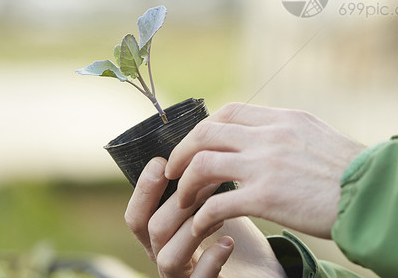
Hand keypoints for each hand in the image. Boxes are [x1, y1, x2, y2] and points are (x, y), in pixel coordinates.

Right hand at [125, 157, 285, 276]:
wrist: (261, 272)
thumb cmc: (236, 233)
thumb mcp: (216, 202)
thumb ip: (200, 179)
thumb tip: (200, 133)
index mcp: (162, 234)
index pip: (136, 215)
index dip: (144, 189)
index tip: (163, 162)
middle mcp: (165, 256)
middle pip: (152, 229)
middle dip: (179, 199)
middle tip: (209, 176)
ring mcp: (183, 277)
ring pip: (167, 256)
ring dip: (193, 226)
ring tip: (222, 206)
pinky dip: (210, 259)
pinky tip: (228, 241)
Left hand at [165, 103, 366, 238]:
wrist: (374, 193)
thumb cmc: (352, 172)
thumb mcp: (319, 137)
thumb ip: (289, 134)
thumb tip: (269, 137)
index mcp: (284, 119)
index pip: (230, 112)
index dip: (204, 128)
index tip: (196, 146)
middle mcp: (271, 135)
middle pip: (207, 132)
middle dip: (182, 152)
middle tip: (173, 171)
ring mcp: (266, 164)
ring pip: (203, 164)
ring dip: (186, 183)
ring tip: (183, 201)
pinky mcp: (266, 197)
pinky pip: (217, 202)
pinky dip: (201, 215)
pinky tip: (201, 225)